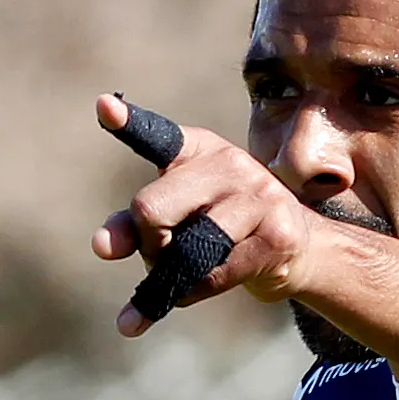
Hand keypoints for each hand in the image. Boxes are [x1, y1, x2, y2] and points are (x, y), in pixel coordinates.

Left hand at [94, 94, 314, 336]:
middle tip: (162, 251)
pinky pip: (213, 277)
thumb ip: (131, 226)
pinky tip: (195, 290)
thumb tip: (102, 246)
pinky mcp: (277, 236)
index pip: (159, 136)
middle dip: (147, 243)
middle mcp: (229, 163)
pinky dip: (191, 293)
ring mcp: (258, 196)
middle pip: (151, 211)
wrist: (297, 247)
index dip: (129, 122)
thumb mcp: (175, 218)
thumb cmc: (221, 227)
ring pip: (186, 251)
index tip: (103, 106)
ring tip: (179, 274)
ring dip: (169, 275)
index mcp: (198, 149)